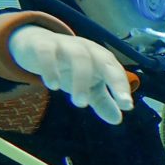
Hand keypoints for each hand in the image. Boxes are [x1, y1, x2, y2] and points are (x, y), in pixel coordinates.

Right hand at [7, 25, 133, 123]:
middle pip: (102, 60)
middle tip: (110, 104)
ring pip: (79, 57)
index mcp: (102, 58)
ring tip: (79, 103)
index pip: (116, 71)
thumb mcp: (88, 85)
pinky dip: (51, 68)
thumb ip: (103, 102)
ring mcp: (66, 44)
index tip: (127, 105)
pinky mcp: (44, 44)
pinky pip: (48, 52)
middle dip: (107, 80)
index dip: (122, 86)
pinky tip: (53, 86)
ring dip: (81, 80)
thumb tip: (117, 120)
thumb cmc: (69, 67)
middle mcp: (88, 49)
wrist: (37, 44)